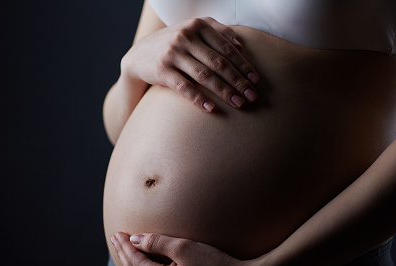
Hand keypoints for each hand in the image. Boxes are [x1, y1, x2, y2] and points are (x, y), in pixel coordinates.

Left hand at [110, 232, 272, 265]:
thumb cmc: (215, 265)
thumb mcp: (183, 248)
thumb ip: (156, 243)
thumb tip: (135, 240)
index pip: (134, 260)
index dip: (124, 245)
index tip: (117, 232)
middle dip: (124, 254)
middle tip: (116, 239)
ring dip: (133, 265)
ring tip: (127, 252)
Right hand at [121, 17, 258, 111]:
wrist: (139, 55)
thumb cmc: (173, 44)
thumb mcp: (193, 30)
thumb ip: (217, 31)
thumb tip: (241, 45)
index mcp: (197, 26)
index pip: (226, 48)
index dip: (243, 65)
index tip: (256, 81)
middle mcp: (185, 37)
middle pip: (219, 63)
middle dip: (238, 81)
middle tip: (252, 96)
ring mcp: (172, 54)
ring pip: (204, 76)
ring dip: (224, 92)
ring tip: (238, 104)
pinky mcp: (162, 71)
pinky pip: (184, 88)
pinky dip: (199, 99)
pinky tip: (212, 109)